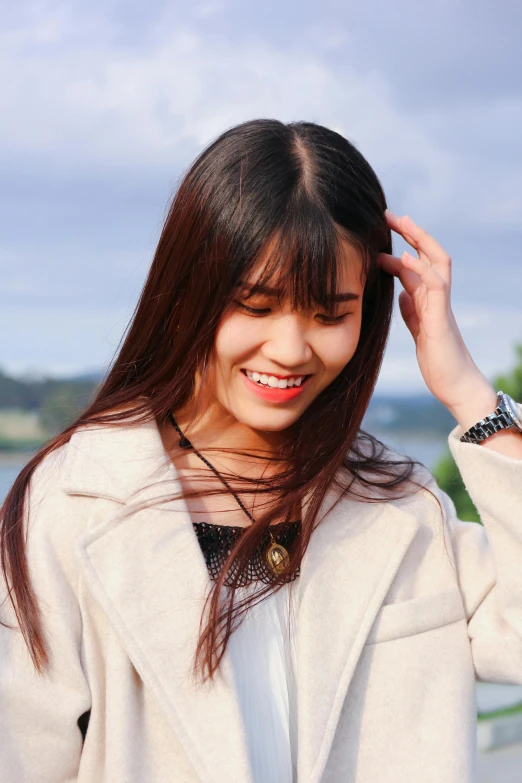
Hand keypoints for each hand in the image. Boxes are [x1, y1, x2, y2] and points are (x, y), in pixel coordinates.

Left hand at [378, 210, 495, 422]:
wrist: (457, 387)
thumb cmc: (440, 363)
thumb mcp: (419, 333)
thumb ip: (412, 312)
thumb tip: (401, 295)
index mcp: (430, 301)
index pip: (418, 266)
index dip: (401, 248)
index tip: (380, 235)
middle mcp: (438, 299)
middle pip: (430, 255)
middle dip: (411, 233)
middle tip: (388, 215)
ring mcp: (441, 307)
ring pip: (437, 263)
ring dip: (419, 241)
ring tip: (400, 222)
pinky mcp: (441, 320)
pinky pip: (436, 288)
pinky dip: (422, 270)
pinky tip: (405, 258)